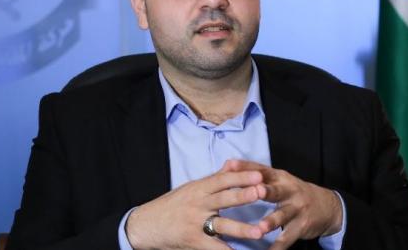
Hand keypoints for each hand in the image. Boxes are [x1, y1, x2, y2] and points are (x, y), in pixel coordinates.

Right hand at [126, 166, 267, 249]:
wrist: (145, 224)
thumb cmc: (171, 204)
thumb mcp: (191, 187)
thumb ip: (214, 179)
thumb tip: (233, 164)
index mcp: (199, 188)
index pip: (223, 179)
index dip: (241, 176)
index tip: (259, 174)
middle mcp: (198, 203)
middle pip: (224, 198)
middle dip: (243, 195)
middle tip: (262, 192)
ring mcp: (195, 223)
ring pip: (221, 225)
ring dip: (241, 228)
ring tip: (259, 231)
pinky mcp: (192, 240)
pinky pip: (213, 247)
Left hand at [222, 160, 343, 249]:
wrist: (327, 206)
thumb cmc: (293, 191)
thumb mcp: (279, 179)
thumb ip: (255, 173)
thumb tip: (227, 164)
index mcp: (280, 177)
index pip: (261, 170)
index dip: (247, 168)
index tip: (230, 166)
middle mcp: (289, 191)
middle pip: (275, 190)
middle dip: (265, 191)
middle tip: (256, 191)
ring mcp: (297, 209)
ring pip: (282, 216)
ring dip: (270, 222)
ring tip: (259, 229)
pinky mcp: (301, 226)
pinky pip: (287, 238)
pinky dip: (277, 247)